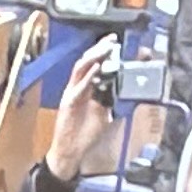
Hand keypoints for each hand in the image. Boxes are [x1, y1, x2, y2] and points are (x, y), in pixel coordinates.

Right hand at [43, 35, 126, 183]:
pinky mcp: (68, 103)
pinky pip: (78, 88)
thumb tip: (122, 89)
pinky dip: (88, 78)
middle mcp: (77, 87)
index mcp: (85, 89)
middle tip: (112, 40)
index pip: (94, 65)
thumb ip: (110, 100)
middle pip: (87, 62)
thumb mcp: (104, 114)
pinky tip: (96, 69)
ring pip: (80, 69)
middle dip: (99, 49)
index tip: (116, 43)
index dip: (103, 53)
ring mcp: (71, 94)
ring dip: (93, 58)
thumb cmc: (84, 134)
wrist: (70, 151)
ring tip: (105, 49)